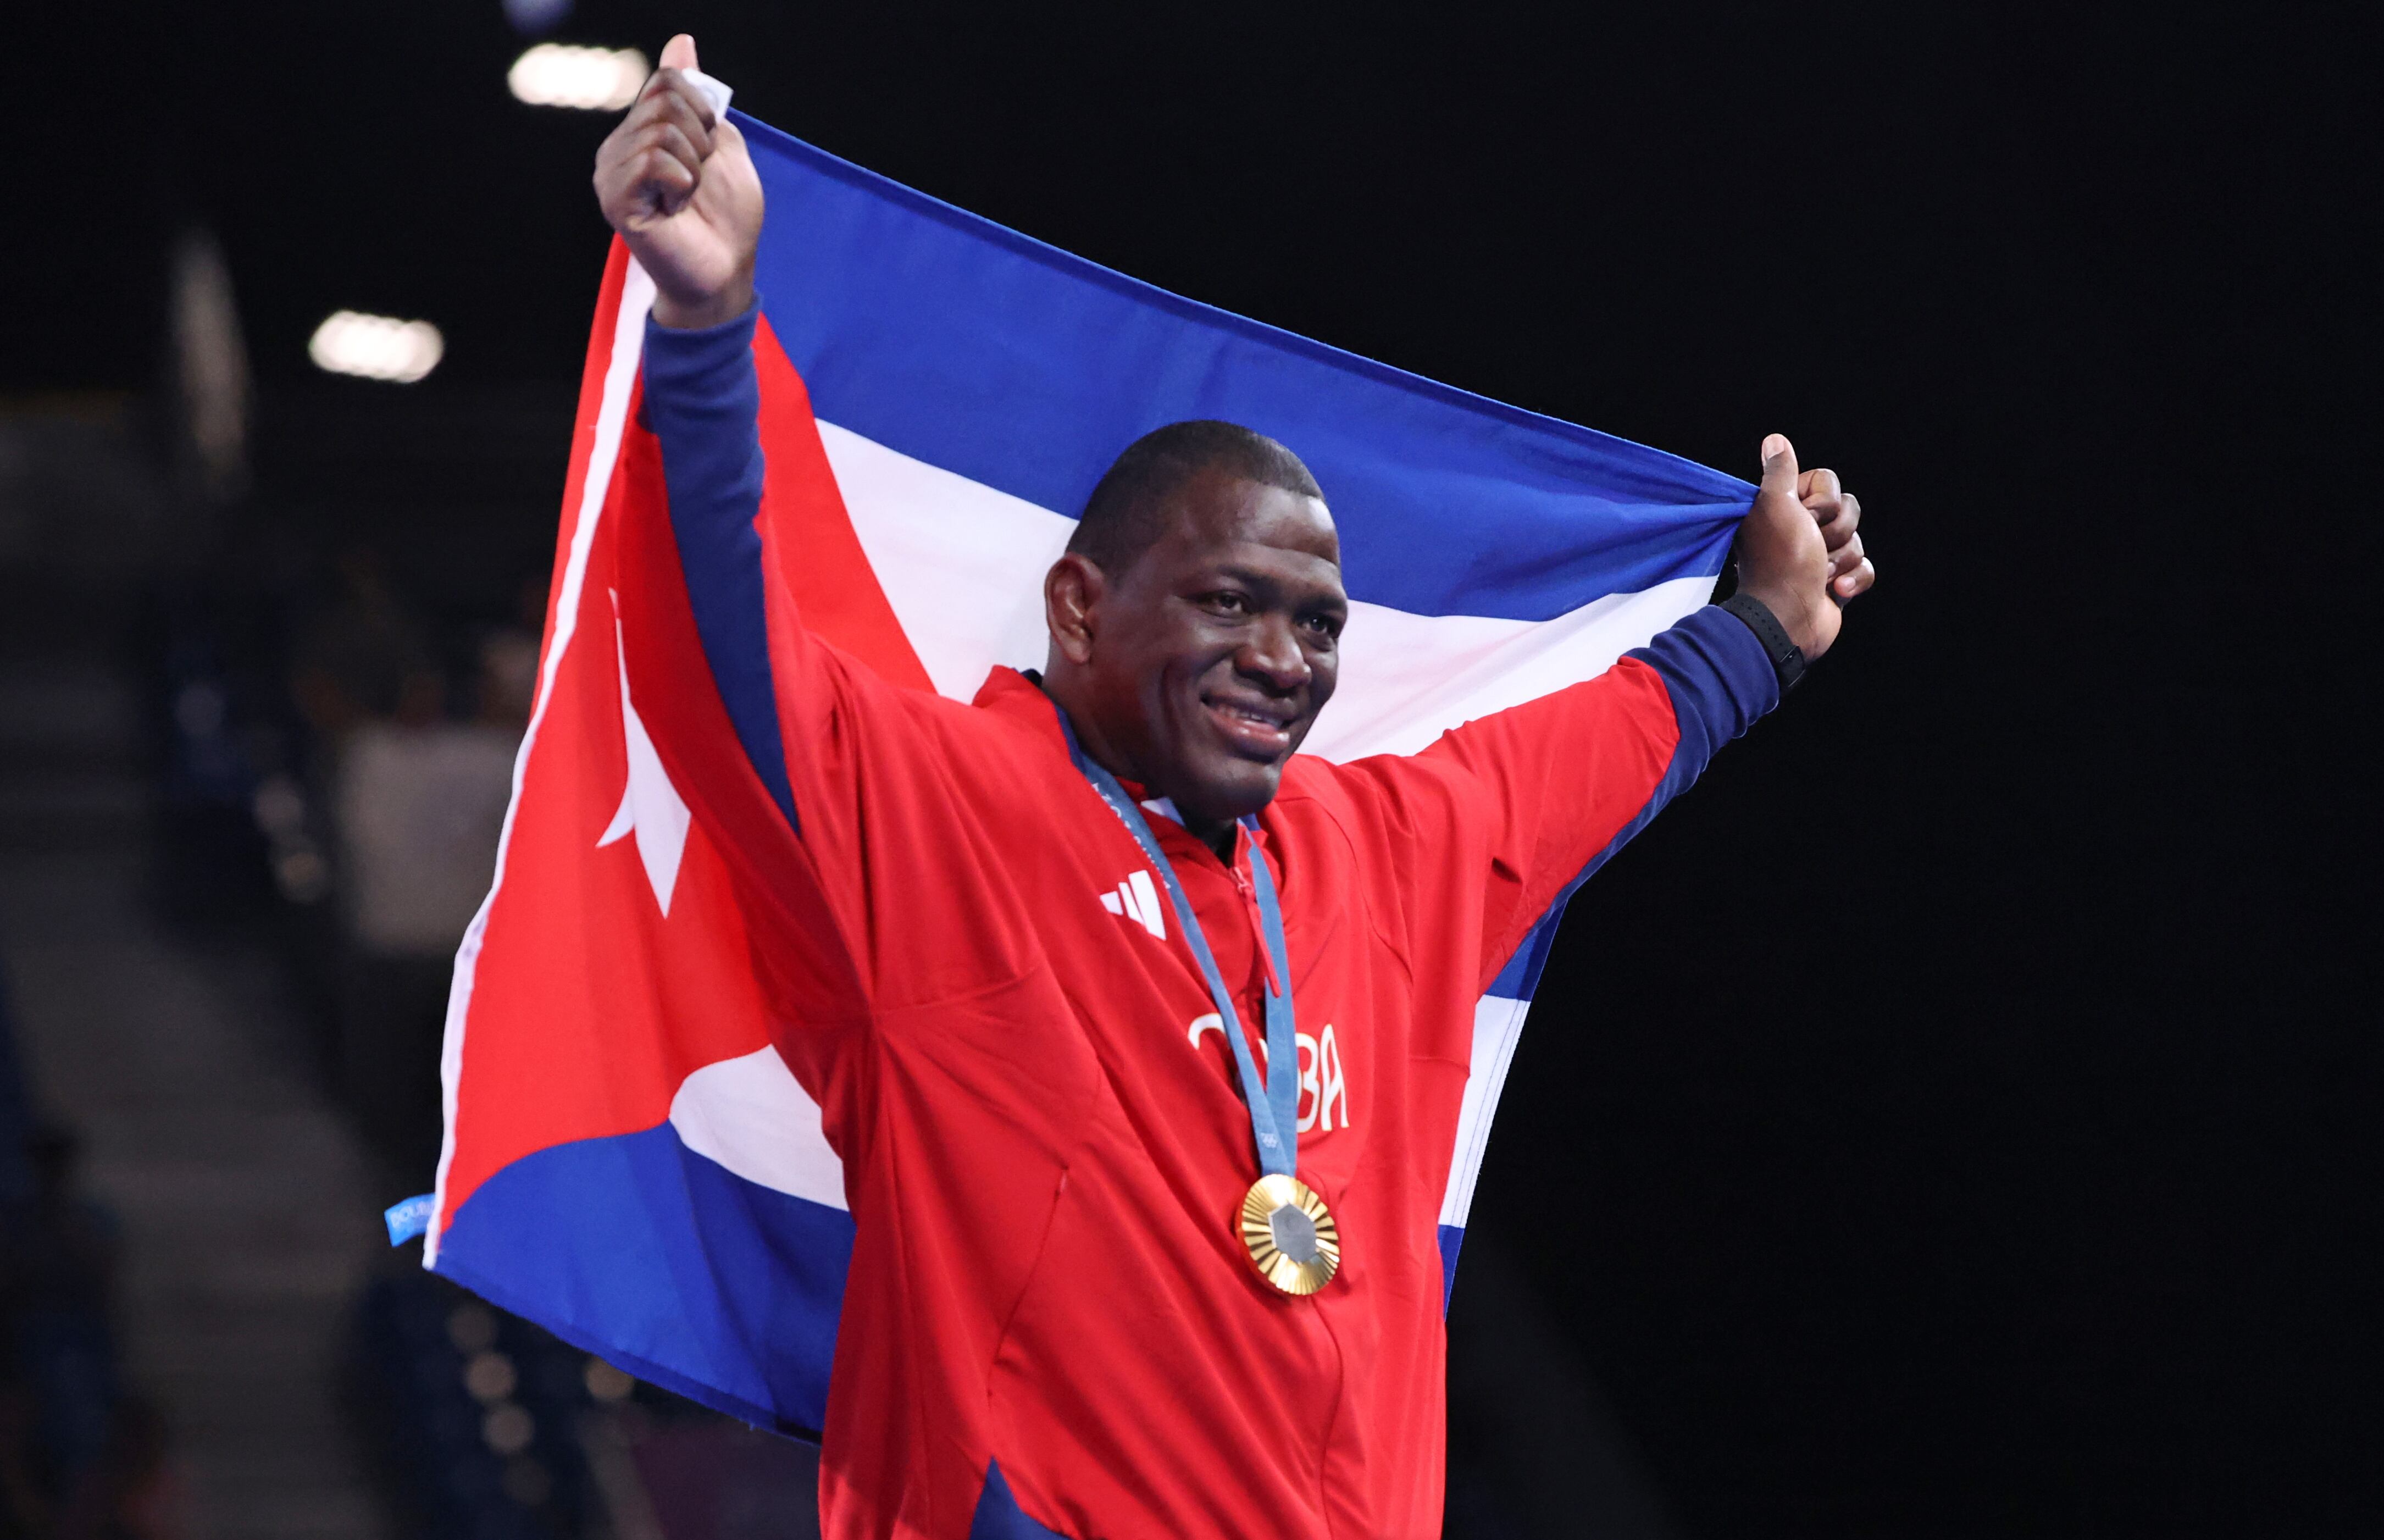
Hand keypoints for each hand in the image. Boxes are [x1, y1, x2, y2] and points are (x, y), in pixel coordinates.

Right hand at [592, 34, 762, 328]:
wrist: (725, 270)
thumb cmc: (725, 216)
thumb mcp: (722, 146)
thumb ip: (700, 99)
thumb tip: (681, 42)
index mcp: (642, 131)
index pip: (665, 81)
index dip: (701, 110)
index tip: (709, 148)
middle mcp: (619, 147)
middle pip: (663, 101)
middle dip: (699, 139)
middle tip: (697, 180)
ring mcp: (611, 173)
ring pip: (659, 130)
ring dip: (692, 166)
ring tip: (686, 198)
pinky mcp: (614, 199)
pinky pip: (652, 161)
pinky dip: (681, 182)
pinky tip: (675, 208)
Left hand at [1733, 433, 1874, 660]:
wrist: (1788, 617)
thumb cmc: (1781, 560)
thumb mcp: (1776, 505)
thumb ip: (1780, 472)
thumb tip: (1774, 441)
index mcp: (1786, 508)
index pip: (1827, 483)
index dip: (1823, 500)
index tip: (1805, 517)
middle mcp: (1802, 530)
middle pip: (1848, 510)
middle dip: (1837, 531)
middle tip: (1813, 548)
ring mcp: (1821, 557)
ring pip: (1857, 540)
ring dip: (1842, 558)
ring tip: (1819, 575)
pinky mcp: (1837, 582)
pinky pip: (1866, 568)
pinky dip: (1855, 579)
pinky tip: (1837, 590)